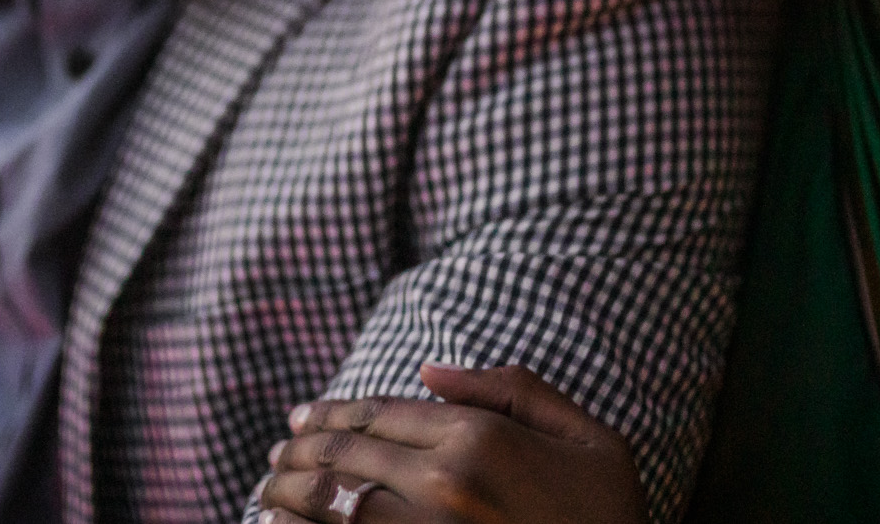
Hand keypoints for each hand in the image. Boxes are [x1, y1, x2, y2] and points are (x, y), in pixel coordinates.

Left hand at [255, 364, 647, 523]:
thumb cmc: (610, 518)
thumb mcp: (591, 440)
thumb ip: (512, 390)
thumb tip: (429, 370)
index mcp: (483, 438)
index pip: (381, 412)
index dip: (332, 412)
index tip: (300, 417)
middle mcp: (446, 484)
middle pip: (347, 454)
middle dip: (299, 449)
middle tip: (275, 451)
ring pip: (333, 504)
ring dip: (289, 491)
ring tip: (268, 486)